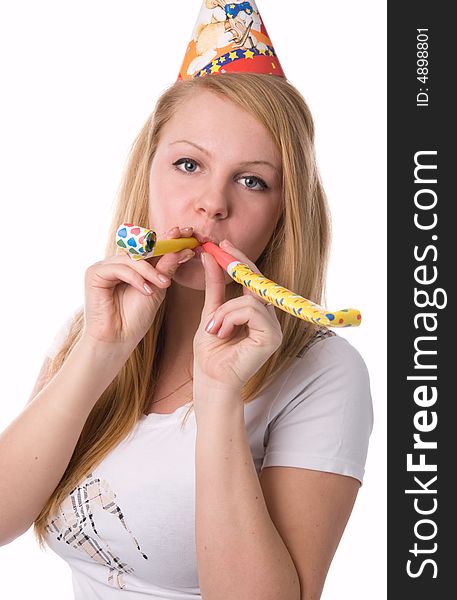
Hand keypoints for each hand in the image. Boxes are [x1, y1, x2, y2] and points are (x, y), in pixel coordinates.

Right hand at [83, 226, 194, 350]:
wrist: (118, 339)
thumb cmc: (136, 318)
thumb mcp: (157, 289)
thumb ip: (166, 268)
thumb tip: (182, 249)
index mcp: (133, 265)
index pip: (152, 247)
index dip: (170, 238)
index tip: (189, 233)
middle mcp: (119, 262)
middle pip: (142, 247)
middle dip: (164, 243)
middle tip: (182, 241)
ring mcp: (105, 266)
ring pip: (133, 258)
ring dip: (151, 270)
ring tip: (164, 284)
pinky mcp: (94, 273)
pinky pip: (120, 268)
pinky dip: (135, 278)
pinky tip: (146, 291)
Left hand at [193, 240, 282, 391]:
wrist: (210, 379)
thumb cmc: (211, 352)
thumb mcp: (210, 311)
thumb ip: (215, 286)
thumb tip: (209, 256)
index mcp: (257, 313)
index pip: (254, 280)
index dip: (241, 260)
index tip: (225, 244)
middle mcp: (269, 318)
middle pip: (257, 282)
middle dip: (237, 265)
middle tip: (219, 251)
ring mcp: (274, 328)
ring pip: (250, 300)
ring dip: (224, 311)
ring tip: (213, 328)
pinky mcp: (273, 337)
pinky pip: (251, 311)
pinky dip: (230, 318)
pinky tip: (220, 333)